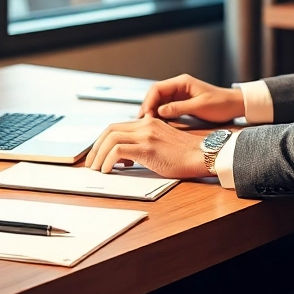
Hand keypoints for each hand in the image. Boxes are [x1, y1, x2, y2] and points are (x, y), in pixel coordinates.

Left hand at [85, 116, 209, 178]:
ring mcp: (147, 135)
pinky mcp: (148, 148)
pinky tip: (108, 170)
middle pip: (110, 130)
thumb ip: (144, 144)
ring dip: (99, 155)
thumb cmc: (185, 154)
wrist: (202, 155)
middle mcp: (146, 125)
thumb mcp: (162, 143)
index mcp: (148, 122)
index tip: (98, 155)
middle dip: (95, 147)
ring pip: (111, 139)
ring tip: (97, 169)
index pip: (117, 126)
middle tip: (91, 163)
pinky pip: (119, 151)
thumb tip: (124, 158)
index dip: (102, 141)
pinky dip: (108, 161)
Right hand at [138, 74, 244, 122]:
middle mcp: (179, 86)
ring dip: (152, 112)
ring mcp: (180, 94)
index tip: (146, 114)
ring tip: (146, 125)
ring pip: (160, 101)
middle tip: (142, 122)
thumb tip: (159, 111)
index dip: (149, 101)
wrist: (234, 105)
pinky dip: (160, 115)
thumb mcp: (200, 107)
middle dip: (148, 107)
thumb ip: (179, 108)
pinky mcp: (182, 103)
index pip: (158, 88)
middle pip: (156, 94)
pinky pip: (167, 107)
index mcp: (182, 82)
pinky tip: (157, 124)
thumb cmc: (221, 104)